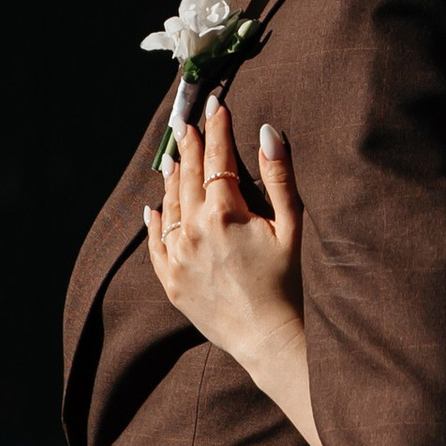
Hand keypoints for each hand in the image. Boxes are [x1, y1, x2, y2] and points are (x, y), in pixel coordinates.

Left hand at [145, 96, 305, 355]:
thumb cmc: (289, 283)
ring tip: (171, 157)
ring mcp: (178, 257)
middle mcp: (193, 230)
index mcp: (224, 213)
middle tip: (186, 123)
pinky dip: (154, 223)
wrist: (269, 339)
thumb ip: (278, 176)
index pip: (217, 158)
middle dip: (189, 146)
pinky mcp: (172, 281)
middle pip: (188, 177)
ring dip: (171, 178)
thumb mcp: (292, 226)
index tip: (216, 106)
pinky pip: (155, 244)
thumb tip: (267, 132)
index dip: (218, 130)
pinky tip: (153, 209)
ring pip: (170, 206)